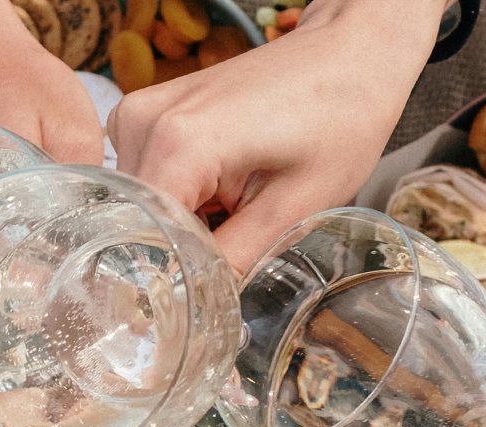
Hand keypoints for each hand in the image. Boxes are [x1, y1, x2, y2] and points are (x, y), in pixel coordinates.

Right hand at [108, 0, 444, 272]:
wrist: (347, 56)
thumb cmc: (337, 118)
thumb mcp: (295, 206)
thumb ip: (235, 260)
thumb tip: (199, 311)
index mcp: (178, 144)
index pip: (143, 241)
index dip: (171, 280)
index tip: (203, 303)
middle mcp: (143, 123)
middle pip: (139, 224)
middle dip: (181, 250)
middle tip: (236, 253)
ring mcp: (138, 114)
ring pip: (141, 206)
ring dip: (183, 222)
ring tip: (238, 210)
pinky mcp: (144, 114)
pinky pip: (148, 180)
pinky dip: (182, 196)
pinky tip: (224, 189)